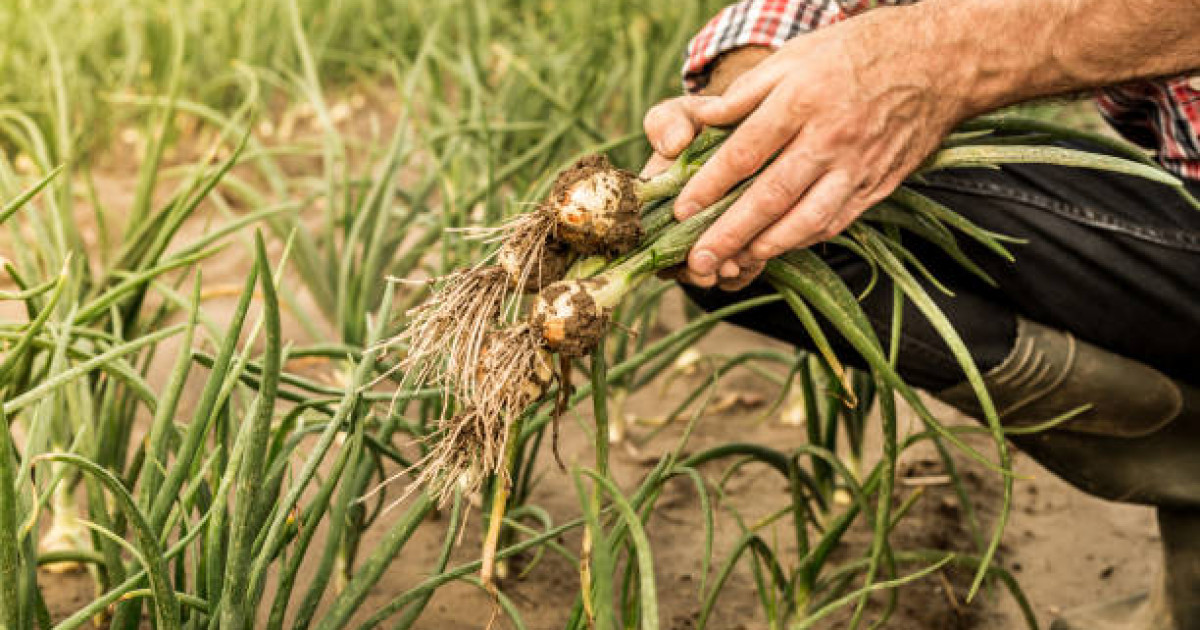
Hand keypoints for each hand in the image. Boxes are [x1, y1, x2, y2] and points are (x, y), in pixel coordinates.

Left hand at [646, 8, 964, 287]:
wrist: (939, 62)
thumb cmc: (855, 53)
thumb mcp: (795, 56)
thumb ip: (746, 93)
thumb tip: (702, 123)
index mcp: (802, 99)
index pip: (746, 151)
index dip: (710, 185)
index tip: (682, 210)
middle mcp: (830, 137)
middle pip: (771, 195)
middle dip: (730, 232)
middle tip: (697, 260)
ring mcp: (858, 166)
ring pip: (806, 219)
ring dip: (767, 247)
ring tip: (733, 264)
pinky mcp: (878, 185)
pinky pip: (836, 222)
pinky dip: (803, 239)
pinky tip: (777, 247)